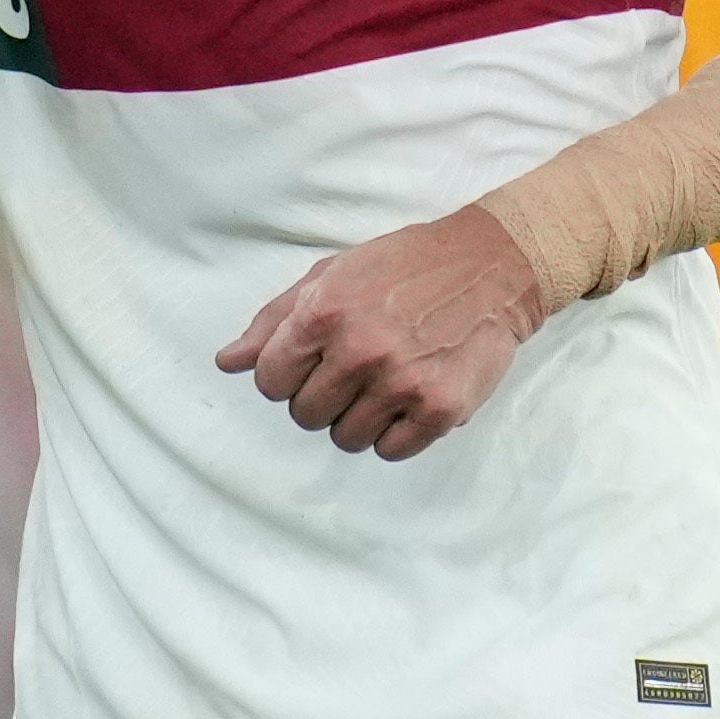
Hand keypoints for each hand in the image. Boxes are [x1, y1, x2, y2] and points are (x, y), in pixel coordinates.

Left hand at [216, 205, 549, 459]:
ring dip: (359, 418)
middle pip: (305, 416)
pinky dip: (396, 433)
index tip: (313, 363)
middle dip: (322, 398)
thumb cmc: (404, 267)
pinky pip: (391, 451)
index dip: (287, 376)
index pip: (270, 382)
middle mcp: (360, 350)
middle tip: (355, 370)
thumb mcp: (331, 276)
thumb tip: (228, 363)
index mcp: (324, 313)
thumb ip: (274, 321)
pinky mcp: (440, 408)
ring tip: (384, 382)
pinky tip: (409, 398)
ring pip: (345, 438)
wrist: (491, 267)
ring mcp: (401, 383)